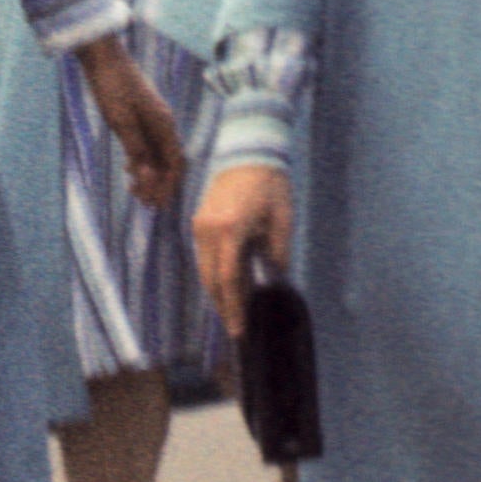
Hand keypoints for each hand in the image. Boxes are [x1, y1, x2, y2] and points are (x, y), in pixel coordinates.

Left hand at [76, 43, 189, 211]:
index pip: (174, 163)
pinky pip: (148, 143)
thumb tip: (147, 175)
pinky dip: (142, 160)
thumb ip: (135, 147)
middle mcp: (163, 123)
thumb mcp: (120, 120)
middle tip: (147, 206)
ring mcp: (153, 118)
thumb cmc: (111, 85)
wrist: (103, 56)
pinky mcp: (140, 114)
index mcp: (164, 124)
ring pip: (158, 153)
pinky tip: (130, 170)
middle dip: (161, 185)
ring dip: (150, 175)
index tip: (157, 204)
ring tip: (135, 192)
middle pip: (169, 161)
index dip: (168, 185)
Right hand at [193, 166, 292, 336]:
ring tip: (231, 310)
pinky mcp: (198, 222)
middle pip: (211, 279)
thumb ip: (278, 252)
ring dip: (216, 291)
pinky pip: (203, 256)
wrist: (248, 153)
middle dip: (222, 305)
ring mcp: (200, 226)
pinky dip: (213, 274)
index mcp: (231, 231)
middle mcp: (209, 231)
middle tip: (235, 327)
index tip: (238, 329)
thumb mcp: (282, 219)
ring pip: (204, 270)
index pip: (229, 280)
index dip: (234, 307)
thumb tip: (275, 279)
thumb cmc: (270, 185)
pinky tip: (225, 284)